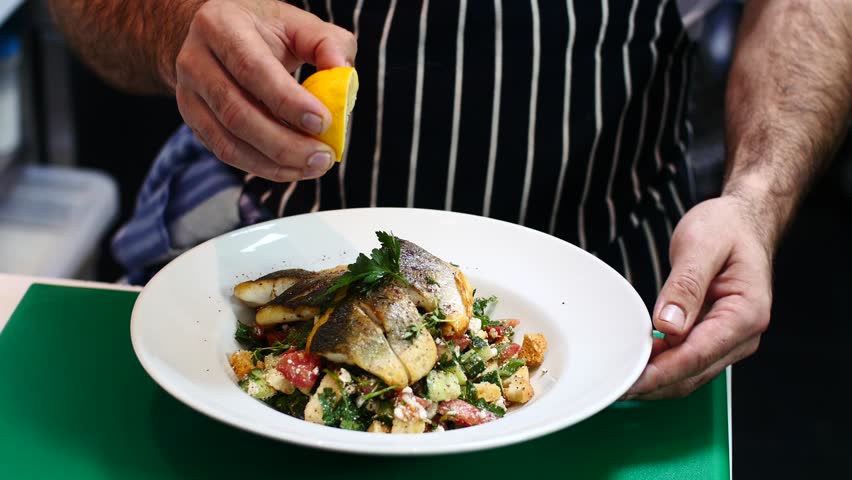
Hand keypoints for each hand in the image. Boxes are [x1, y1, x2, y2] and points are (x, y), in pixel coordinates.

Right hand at [172, 0, 355, 180]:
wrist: (219, 35)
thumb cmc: (264, 30)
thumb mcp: (298, 24)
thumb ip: (328, 43)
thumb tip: (342, 73)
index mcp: (221, 26)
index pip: (252, 69)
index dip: (288, 101)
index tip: (323, 122)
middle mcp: (196, 61)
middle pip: (238, 113)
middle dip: (286, 143)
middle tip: (324, 155)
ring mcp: (189, 95)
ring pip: (230, 142)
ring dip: (276, 163)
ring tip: (314, 165)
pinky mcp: (194, 121)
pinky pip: (227, 153)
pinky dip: (263, 167)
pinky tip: (292, 168)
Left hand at [623, 195, 772, 399]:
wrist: (742, 222)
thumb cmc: (727, 228)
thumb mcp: (702, 245)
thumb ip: (686, 285)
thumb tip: (668, 325)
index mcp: (746, 313)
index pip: (698, 355)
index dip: (661, 372)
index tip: (630, 381)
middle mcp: (743, 334)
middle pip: (693, 373)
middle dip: (653, 383)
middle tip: (613, 385)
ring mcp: (730, 339)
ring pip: (690, 374)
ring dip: (655, 380)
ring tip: (618, 378)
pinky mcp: (715, 336)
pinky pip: (687, 361)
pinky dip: (661, 366)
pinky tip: (636, 362)